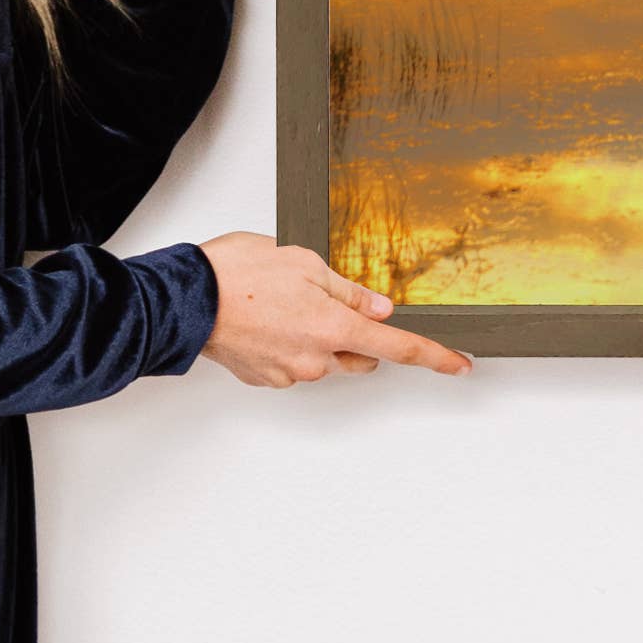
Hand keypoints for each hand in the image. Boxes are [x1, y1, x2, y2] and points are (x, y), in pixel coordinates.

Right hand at [198, 232, 473, 387]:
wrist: (183, 300)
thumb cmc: (237, 274)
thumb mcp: (306, 264)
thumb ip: (349, 291)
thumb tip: (379, 308)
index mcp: (334, 328)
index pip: (398, 346)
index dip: (434, 357)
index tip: (459, 366)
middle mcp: (315, 359)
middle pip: (360, 355)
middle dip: (357, 334)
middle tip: (327, 300)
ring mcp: (288, 373)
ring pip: (325, 360)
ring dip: (319, 337)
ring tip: (285, 304)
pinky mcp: (264, 378)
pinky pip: (294, 364)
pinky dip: (290, 345)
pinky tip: (268, 320)